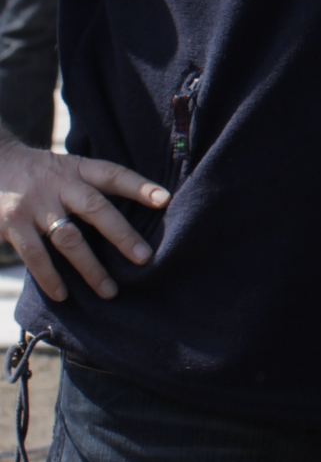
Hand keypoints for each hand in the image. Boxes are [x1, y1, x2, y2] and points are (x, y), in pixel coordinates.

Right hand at [0, 137, 167, 302]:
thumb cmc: (41, 174)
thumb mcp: (68, 168)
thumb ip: (93, 186)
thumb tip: (144, 208)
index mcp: (78, 169)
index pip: (114, 175)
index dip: (140, 186)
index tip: (165, 200)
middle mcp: (59, 185)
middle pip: (96, 208)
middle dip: (121, 234)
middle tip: (143, 258)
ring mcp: (35, 205)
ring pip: (68, 238)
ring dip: (90, 267)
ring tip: (109, 290)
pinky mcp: (12, 224)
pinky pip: (34, 254)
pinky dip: (49, 276)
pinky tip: (63, 293)